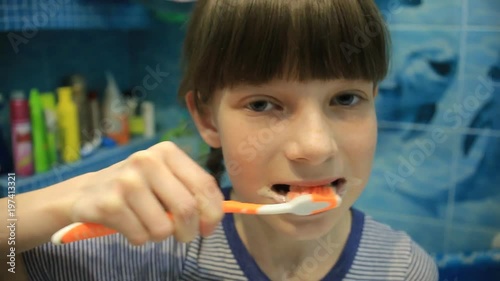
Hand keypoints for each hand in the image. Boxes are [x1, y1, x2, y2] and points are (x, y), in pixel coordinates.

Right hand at [67, 141, 223, 244]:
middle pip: (187, 208)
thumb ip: (191, 190)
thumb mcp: (165, 178)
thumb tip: (217, 214)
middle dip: (189, 231)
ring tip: (146, 223)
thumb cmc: (136, 188)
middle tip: (182, 236)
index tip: (208, 228)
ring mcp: (127, 181)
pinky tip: (128, 224)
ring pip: (163, 228)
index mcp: (168, 152)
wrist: (86, 192)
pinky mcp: (109, 203)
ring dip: (159, 236)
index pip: (204, 184)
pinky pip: (140, 237)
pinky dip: (139, 239)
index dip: (213, 212)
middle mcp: (147, 160)